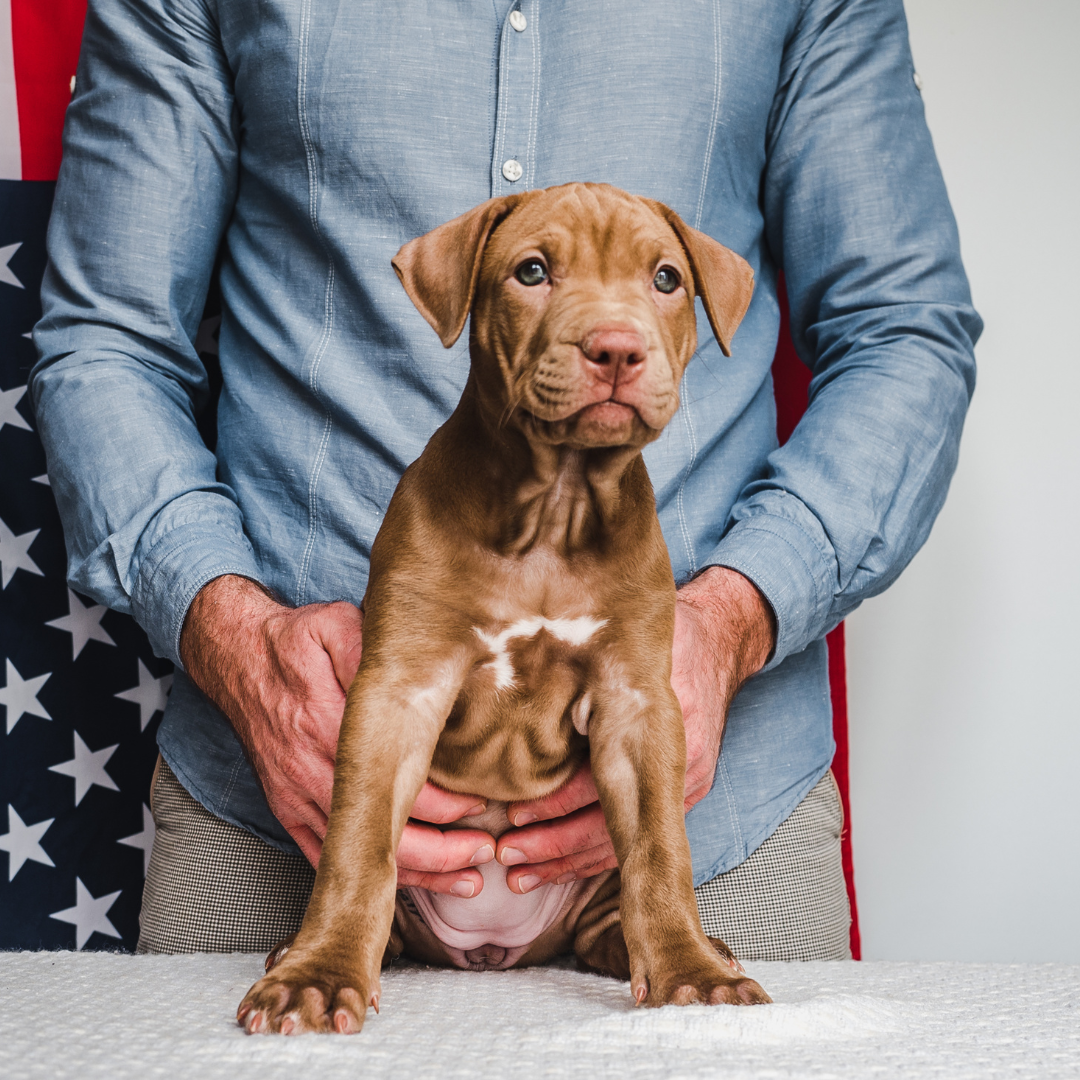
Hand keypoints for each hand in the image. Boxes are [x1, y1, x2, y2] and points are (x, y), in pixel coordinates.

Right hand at [179, 574, 495, 894]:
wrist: (237, 657)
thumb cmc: (295, 642)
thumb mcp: (337, 626)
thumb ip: (374, 653)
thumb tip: (419, 677)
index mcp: (327, 725)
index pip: (395, 780)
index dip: (442, 802)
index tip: (480, 804)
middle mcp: (310, 769)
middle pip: (380, 831)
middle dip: (441, 853)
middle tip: (484, 853)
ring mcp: (296, 794)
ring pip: (357, 852)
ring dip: (414, 874)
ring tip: (463, 880)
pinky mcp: (288, 807)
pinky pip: (327, 855)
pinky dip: (367, 873)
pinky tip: (407, 882)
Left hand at [497, 566, 775, 893]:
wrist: (720, 641)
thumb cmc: (667, 637)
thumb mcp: (625, 641)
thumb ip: (584, 670)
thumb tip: (519, 690)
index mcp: (655, 727)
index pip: (597, 780)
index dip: (551, 803)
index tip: (510, 815)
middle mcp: (674, 763)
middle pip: (607, 821)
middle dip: (551, 844)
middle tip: (505, 853)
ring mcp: (683, 783)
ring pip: (622, 839)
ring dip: (568, 861)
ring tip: (521, 873)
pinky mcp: (685, 792)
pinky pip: (638, 834)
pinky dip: (597, 855)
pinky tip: (561, 868)